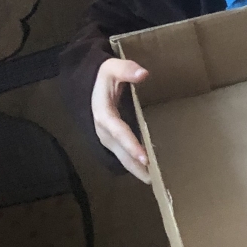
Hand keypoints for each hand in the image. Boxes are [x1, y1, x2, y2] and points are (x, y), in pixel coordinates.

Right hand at [91, 58, 150, 182]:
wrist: (91, 83)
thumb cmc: (105, 75)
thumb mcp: (112, 67)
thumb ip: (126, 69)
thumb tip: (143, 74)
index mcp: (103, 114)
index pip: (119, 132)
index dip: (131, 145)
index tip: (145, 158)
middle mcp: (104, 130)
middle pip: (120, 152)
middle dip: (136, 165)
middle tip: (154, 178)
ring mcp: (108, 138)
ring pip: (122, 158)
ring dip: (136, 169)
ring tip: (154, 180)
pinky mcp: (113, 141)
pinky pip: (124, 156)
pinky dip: (135, 165)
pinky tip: (150, 172)